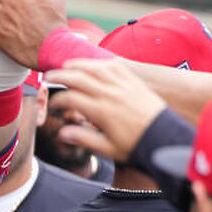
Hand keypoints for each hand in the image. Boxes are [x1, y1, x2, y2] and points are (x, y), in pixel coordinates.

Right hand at [44, 59, 167, 162]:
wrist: (163, 138)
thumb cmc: (135, 145)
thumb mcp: (107, 148)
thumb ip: (83, 139)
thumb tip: (62, 133)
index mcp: (102, 112)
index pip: (71, 99)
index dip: (57, 100)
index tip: (53, 105)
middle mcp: (110, 95)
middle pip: (78, 78)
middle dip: (60, 75)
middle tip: (48, 77)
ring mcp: (123, 85)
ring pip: (95, 68)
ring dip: (78, 64)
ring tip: (66, 66)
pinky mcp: (133, 82)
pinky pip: (114, 66)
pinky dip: (100, 62)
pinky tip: (92, 64)